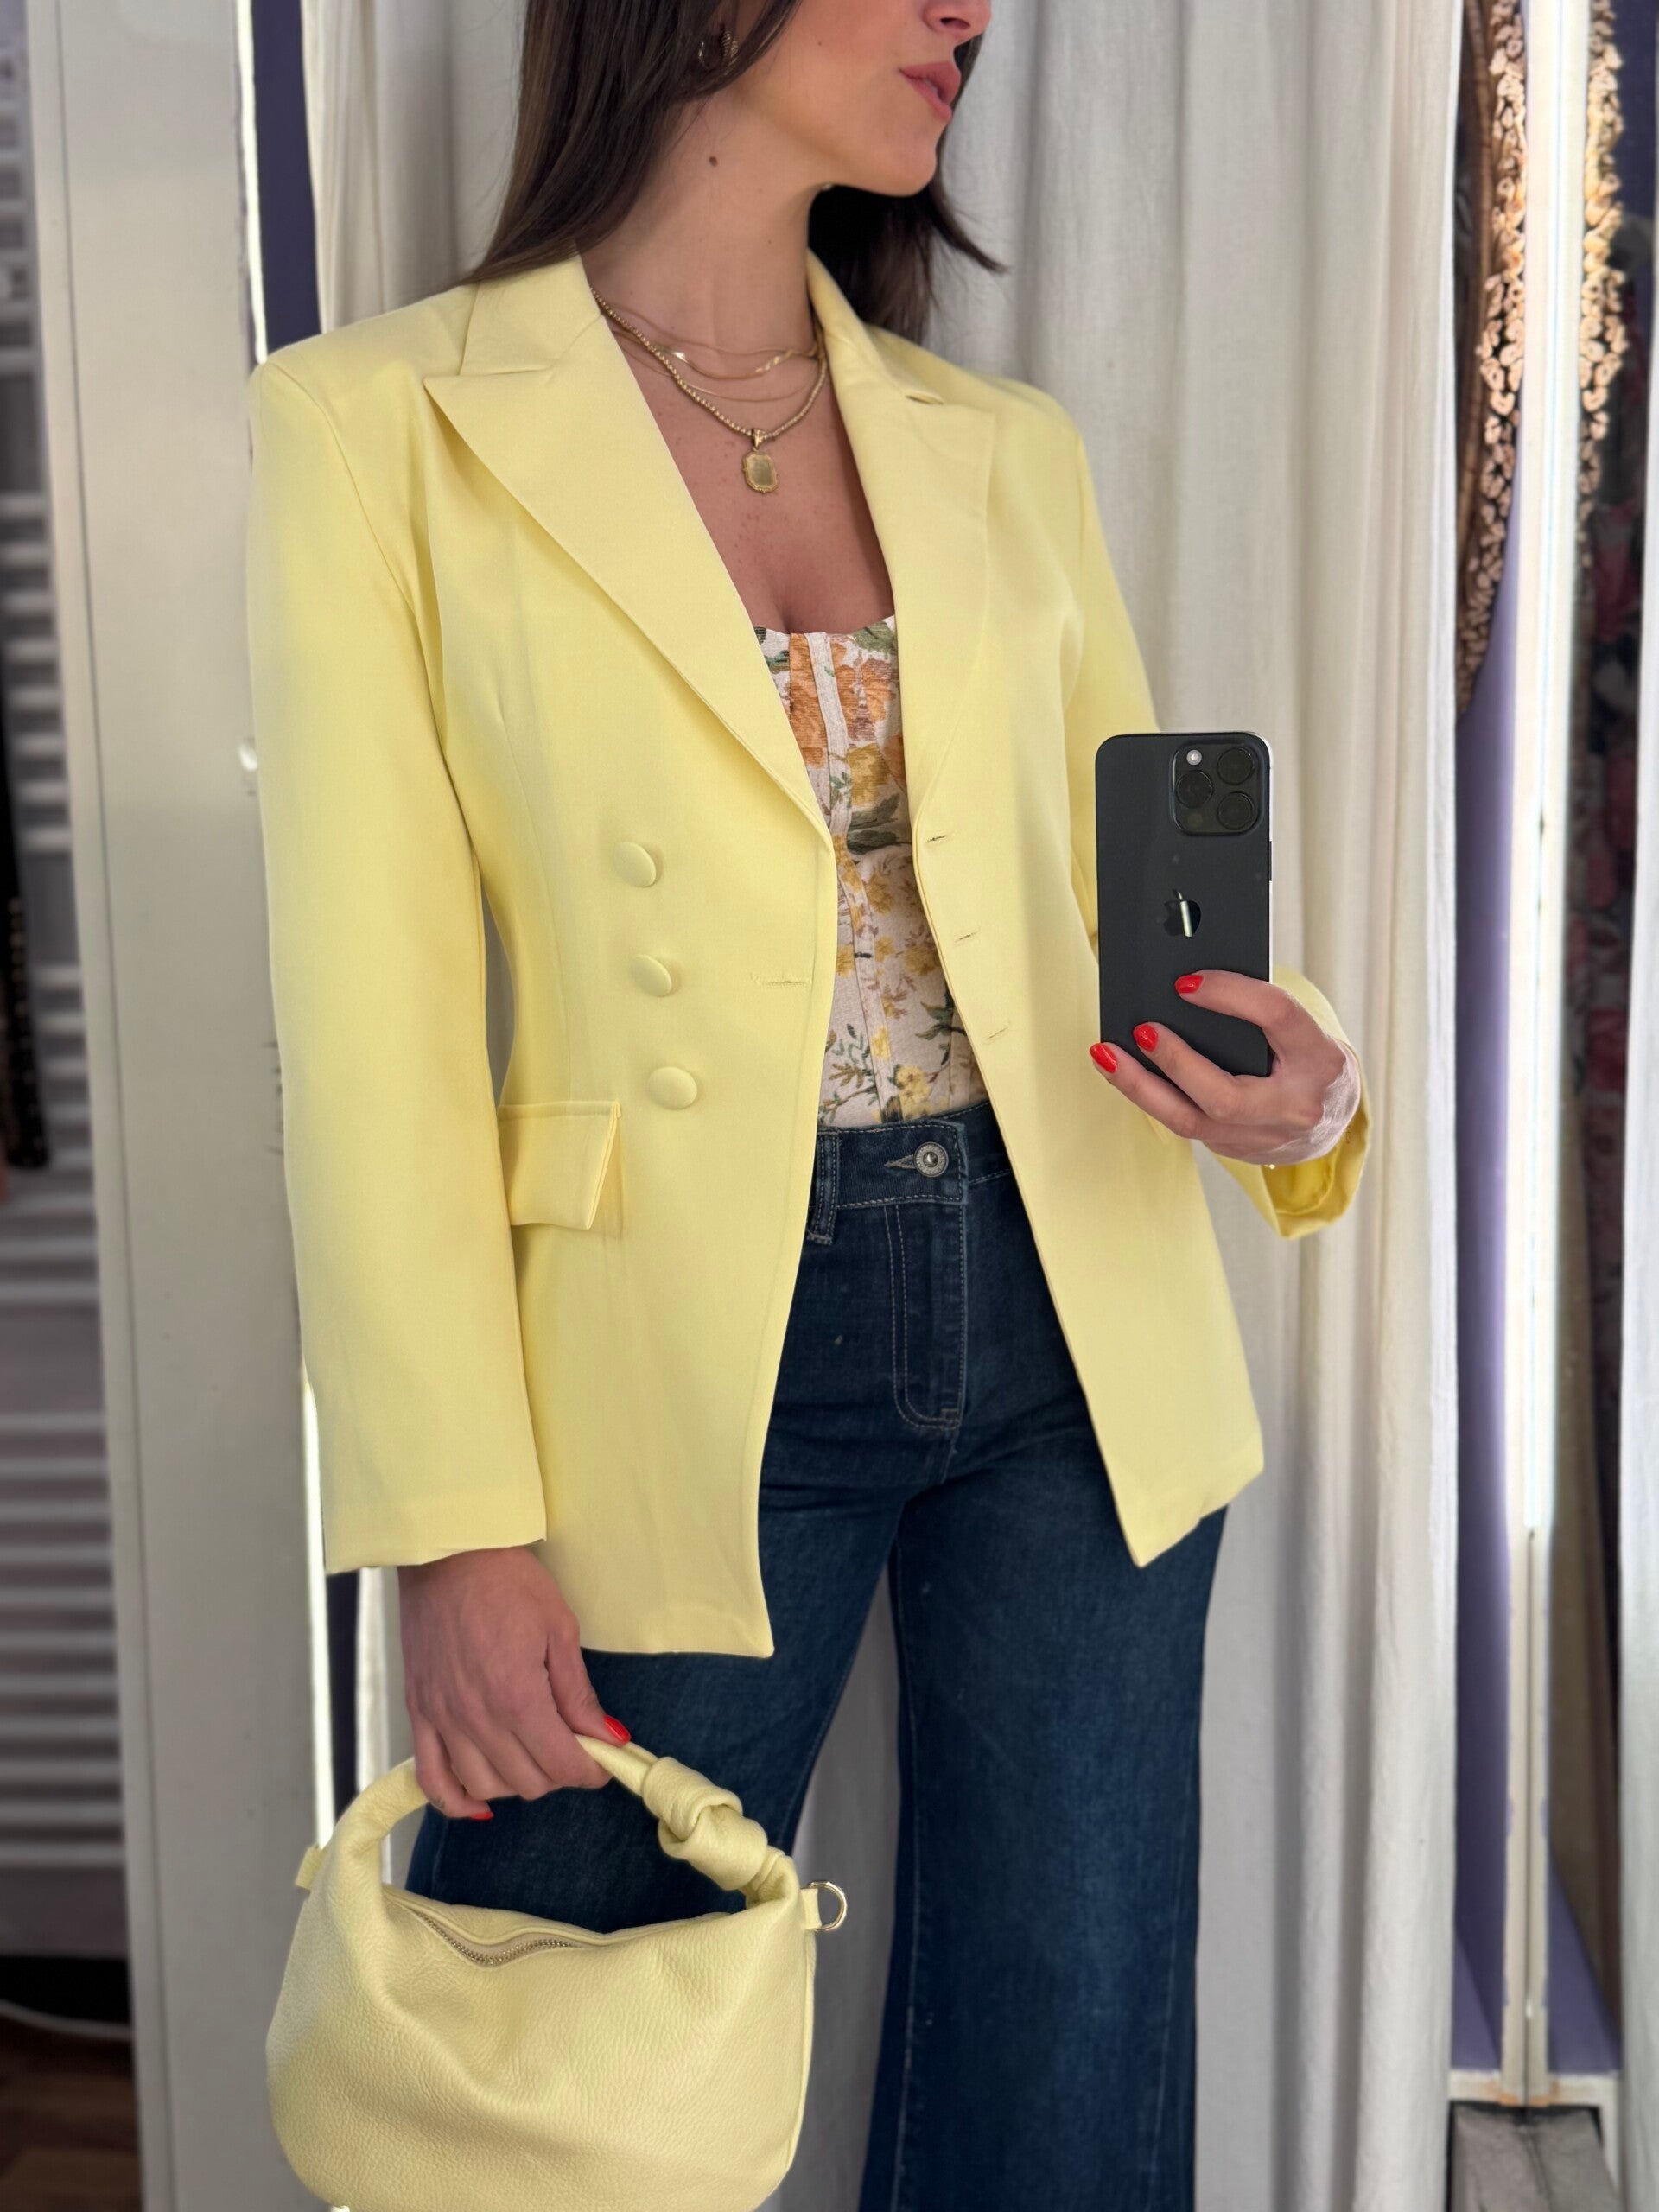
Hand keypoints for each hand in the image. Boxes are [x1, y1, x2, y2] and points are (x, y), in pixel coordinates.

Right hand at [397, 1544, 630, 1818]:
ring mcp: (442, 1718)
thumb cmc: (509, 1581)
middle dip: (557, 1773)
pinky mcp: (418, 1712)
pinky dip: (455, 1799)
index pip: (561, 1764)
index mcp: (518, 1696)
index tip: (602, 1762)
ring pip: (483, 1787)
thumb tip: (609, 1737)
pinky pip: (431, 1778)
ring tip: (530, 1756)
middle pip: (526, 1782)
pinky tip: (479, 1799)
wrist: (448, 1553)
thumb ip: (578, 1694)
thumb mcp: (559, 1629)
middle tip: (570, 1748)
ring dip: (514, 1782)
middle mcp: (477, 1717)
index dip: (591, 1771)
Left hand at [1089, 969, 1360, 1167]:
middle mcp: (1297, 1106)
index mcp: (1321, 1058)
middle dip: (1176, 1062)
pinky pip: (1185, 1125)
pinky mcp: (1237, 1149)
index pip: (1275, 1016)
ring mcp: (1265, 1137)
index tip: (1185, 983)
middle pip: (1226, 1096)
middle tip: (1142, 1030)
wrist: (1334, 1116)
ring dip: (1141, 1087)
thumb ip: (1257, 1010)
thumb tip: (1182, 986)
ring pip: (1192, 1121)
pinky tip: (1122, 1073)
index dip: (1228, 995)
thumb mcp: (1300, 1028)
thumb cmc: (1307, 1056)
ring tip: (1106, 1054)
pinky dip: (1149, 1096)